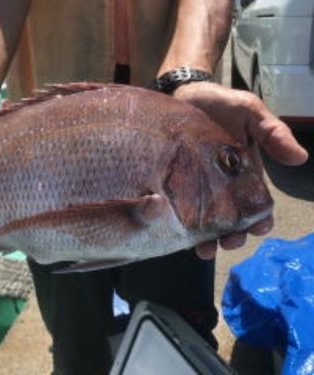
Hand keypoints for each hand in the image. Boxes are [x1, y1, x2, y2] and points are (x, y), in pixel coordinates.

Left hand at [173, 81, 307, 258]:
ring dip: (207, 239)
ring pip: (205, 221)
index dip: (260, 221)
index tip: (258, 228)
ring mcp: (196, 187)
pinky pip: (178, 209)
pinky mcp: (174, 184)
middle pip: (231, 221)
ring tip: (203, 250)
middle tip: (226, 243)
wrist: (182, 93)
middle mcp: (222, 186)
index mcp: (245, 175)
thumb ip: (272, 133)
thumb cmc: (220, 103)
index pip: (257, 206)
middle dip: (233, 236)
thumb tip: (300, 158)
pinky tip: (175, 234)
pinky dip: (178, 224)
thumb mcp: (250, 113)